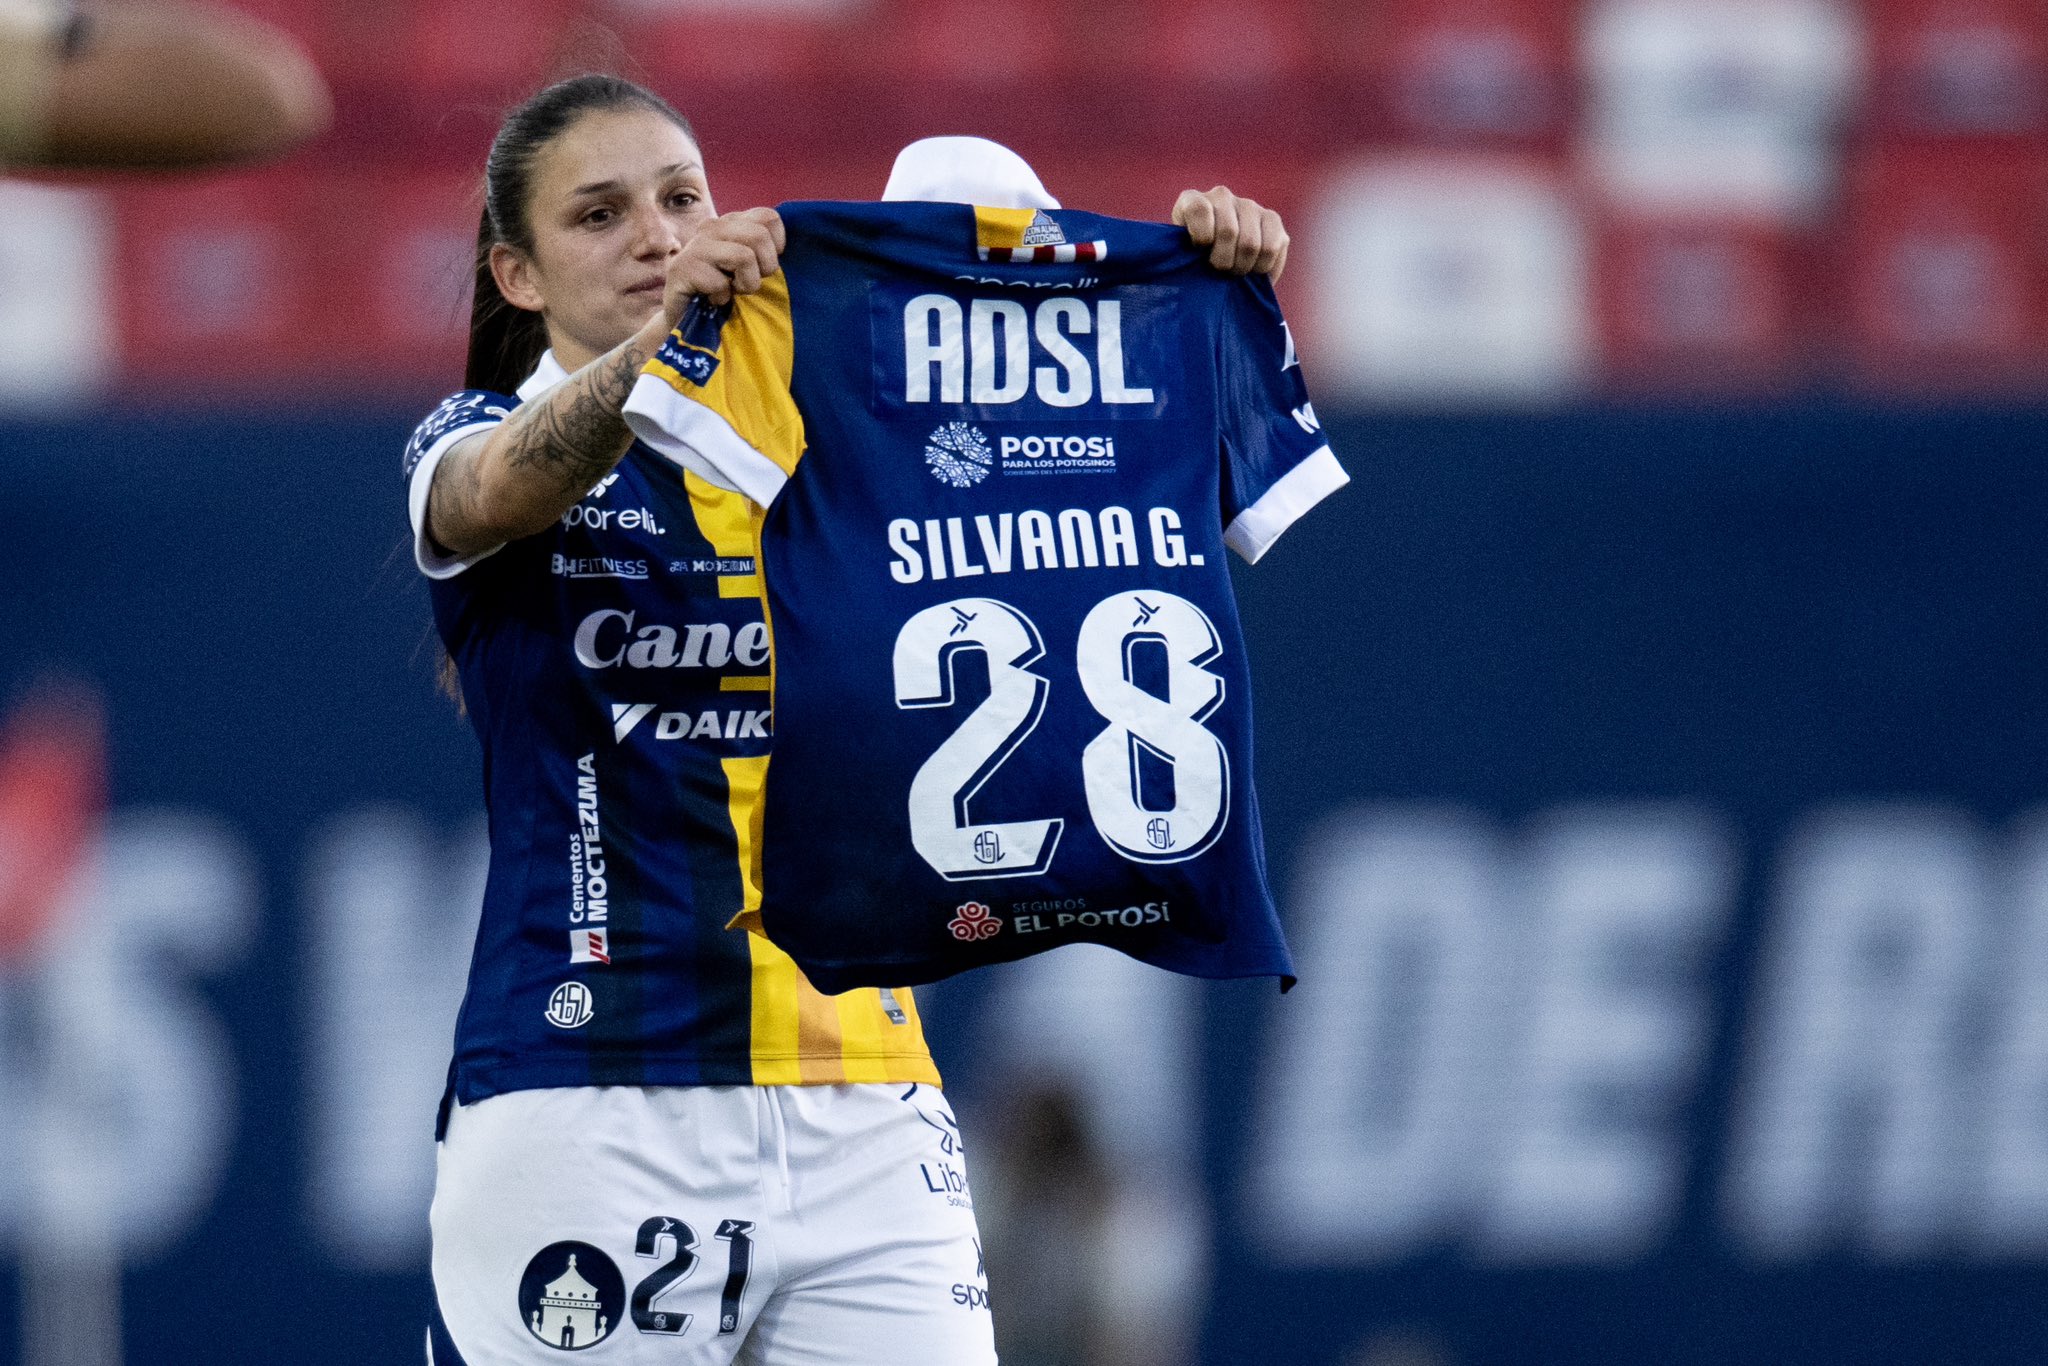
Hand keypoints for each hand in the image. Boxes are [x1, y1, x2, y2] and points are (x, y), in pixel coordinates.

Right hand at [663, 207, 786, 318]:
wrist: (685, 319)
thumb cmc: (725, 292)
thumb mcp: (750, 267)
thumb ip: (765, 250)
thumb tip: (796, 247)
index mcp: (732, 222)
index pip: (769, 217)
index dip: (775, 246)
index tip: (763, 266)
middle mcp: (713, 227)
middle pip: (759, 236)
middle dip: (763, 268)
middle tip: (746, 282)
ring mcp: (696, 246)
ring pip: (743, 256)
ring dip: (744, 284)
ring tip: (731, 290)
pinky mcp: (683, 268)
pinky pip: (720, 282)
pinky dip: (722, 298)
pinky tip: (711, 299)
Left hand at [1173, 186, 1288, 280]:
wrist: (1217, 261)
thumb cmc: (1194, 262)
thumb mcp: (1180, 256)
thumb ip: (1182, 255)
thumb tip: (1195, 265)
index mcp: (1192, 200)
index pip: (1199, 209)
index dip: (1201, 237)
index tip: (1199, 252)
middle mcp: (1221, 196)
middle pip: (1228, 232)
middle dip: (1223, 262)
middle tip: (1220, 271)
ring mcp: (1249, 205)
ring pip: (1251, 243)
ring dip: (1243, 267)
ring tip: (1236, 273)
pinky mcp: (1272, 219)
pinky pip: (1273, 247)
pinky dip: (1263, 267)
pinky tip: (1254, 271)